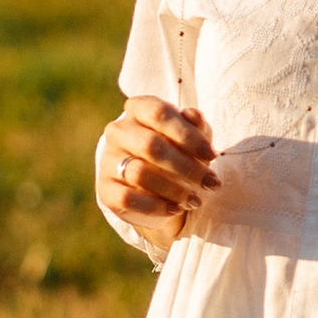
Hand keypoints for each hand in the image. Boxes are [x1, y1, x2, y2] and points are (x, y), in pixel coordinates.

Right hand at [99, 96, 216, 234]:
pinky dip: (156, 206)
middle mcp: (118, 131)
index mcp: (138, 109)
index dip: (188, 134)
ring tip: (195, 200)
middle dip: (187, 167)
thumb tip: (193, 116)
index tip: (211, 155)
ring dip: (174, 189)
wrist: (150, 183)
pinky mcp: (106, 188)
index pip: (160, 113)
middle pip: (151, 145)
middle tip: (210, 183)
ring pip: (139, 173)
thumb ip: (195, 125)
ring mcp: (108, 159)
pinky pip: (128, 197)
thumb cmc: (176, 151)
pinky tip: (176, 208)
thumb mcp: (190, 137)